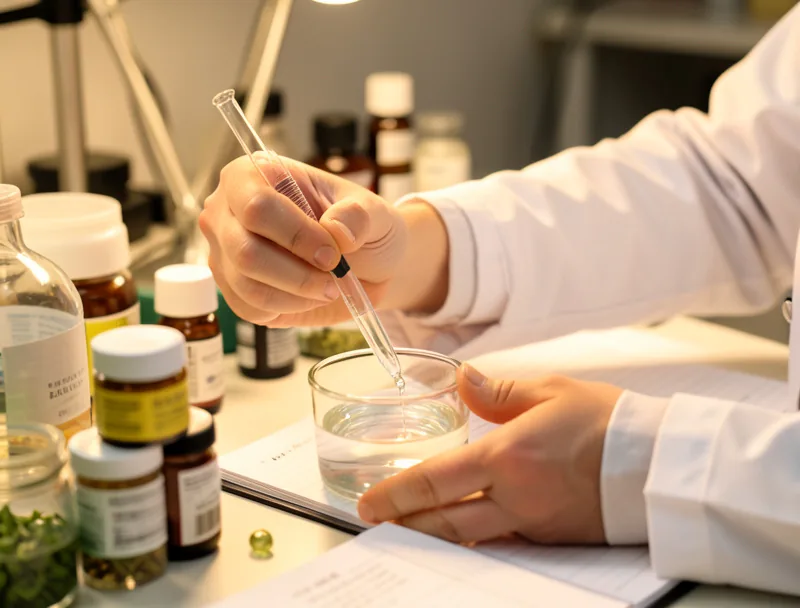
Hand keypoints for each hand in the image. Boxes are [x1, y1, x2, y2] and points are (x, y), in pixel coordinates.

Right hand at [200, 155, 407, 326]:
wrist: (367, 264)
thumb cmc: (359, 228)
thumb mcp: (374, 212)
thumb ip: (359, 215)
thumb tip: (335, 229)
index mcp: (254, 174)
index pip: (256, 205)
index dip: (296, 235)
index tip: (333, 253)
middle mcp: (228, 211)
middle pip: (245, 250)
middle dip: (298, 273)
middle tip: (334, 276)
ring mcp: (225, 251)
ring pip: (247, 284)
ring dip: (297, 293)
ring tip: (328, 287)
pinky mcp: (233, 289)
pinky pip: (250, 307)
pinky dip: (288, 307)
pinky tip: (309, 296)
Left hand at [357, 366, 622, 544]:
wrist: (659, 463)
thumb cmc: (607, 421)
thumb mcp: (550, 390)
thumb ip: (498, 392)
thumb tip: (461, 378)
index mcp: (508, 456)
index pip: (435, 481)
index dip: (396, 495)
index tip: (368, 503)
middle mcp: (514, 496)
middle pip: (444, 521)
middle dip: (405, 524)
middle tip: (376, 521)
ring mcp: (533, 521)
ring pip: (470, 538)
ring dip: (433, 535)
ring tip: (408, 529)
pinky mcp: (552, 536)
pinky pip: (503, 539)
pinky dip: (475, 536)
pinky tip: (461, 530)